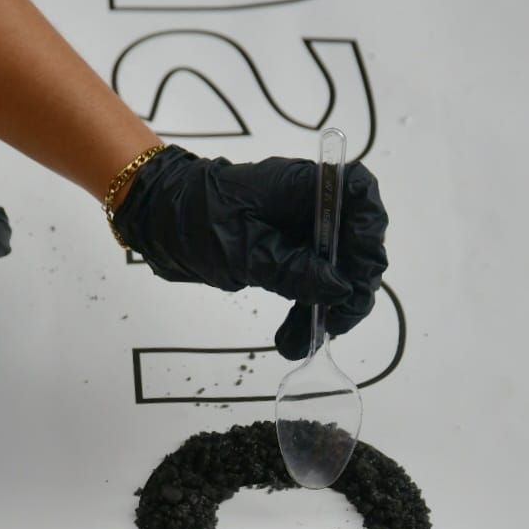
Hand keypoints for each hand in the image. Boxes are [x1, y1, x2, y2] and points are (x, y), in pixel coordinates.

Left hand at [111, 146, 388, 359]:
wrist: (158, 222)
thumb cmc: (191, 218)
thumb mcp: (238, 248)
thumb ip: (290, 268)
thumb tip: (339, 288)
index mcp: (299, 185)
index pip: (356, 191)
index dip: (369, 229)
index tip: (361, 271)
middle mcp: (309, 206)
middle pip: (355, 239)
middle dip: (352, 285)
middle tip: (335, 323)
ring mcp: (301, 232)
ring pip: (337, 270)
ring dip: (330, 309)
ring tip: (306, 343)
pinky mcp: (290, 256)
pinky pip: (313, 284)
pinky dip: (308, 312)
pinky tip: (297, 341)